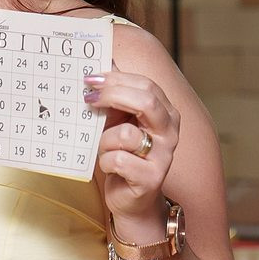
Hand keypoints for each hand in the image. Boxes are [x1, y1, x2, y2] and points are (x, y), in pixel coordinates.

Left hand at [85, 64, 179, 240]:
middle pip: (146, 101)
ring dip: (105, 140)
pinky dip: (106, 162)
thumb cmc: (123, 155)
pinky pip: (118, 160)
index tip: (91, 79)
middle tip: (88, 97)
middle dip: (112, 95)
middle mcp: (170, 132)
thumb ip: (114, 96)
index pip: (146, 85)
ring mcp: (164, 156)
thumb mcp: (118, 122)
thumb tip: (102, 62)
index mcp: (166, 113)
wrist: (130, 197)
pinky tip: (110, 167)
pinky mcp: (152, 178)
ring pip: (126, 134)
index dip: (117, 79)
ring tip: (104, 149)